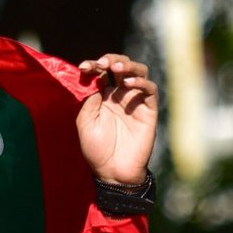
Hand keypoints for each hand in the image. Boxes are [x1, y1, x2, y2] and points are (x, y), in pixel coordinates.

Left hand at [76, 55, 157, 185]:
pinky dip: (140, 83)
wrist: (113, 171)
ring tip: (116, 68)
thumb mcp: (86, 123)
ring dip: (128, 66)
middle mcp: (121, 95)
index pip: (102, 73)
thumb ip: (89, 101)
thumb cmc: (97, 150)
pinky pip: (149, 90)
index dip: (94, 65)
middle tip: (102, 63)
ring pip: (138, 72)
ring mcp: (135, 101)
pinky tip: (128, 85)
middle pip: (121, 67)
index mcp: (104, 97)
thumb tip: (97, 81)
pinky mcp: (148, 110)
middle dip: (112, 60)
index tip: (83, 66)